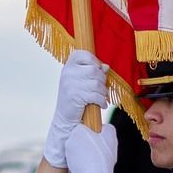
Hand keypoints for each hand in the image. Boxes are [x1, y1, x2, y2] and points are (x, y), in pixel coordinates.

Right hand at [44, 50, 106, 167]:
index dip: (95, 62)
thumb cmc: (76, 98)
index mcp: (69, 66)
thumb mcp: (82, 82)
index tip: (98, 71)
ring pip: (97, 84)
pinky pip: (96, 95)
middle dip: (102, 81)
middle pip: (94, 70)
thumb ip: (93, 72)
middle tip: (101, 89)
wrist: (66, 118)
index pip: (84, 54)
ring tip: (101, 98)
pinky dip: (102, 101)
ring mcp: (70, 84)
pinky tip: (101, 104)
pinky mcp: (75, 96)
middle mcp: (68, 72)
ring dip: (103, 93)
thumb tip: (106, 67)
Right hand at [64, 121, 117, 172]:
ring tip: (77, 157)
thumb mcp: (78, 132)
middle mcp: (112, 146)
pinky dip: (83, 165)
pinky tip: (80, 167)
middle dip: (82, 141)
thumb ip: (78, 127)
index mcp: (110, 133)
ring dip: (81, 154)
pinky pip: (89, 164)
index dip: (86, 126)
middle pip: (91, 138)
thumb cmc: (89, 157)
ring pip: (89, 152)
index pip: (97, 124)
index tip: (80, 129)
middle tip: (75, 144)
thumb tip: (79, 130)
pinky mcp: (102, 170)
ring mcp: (108, 159)